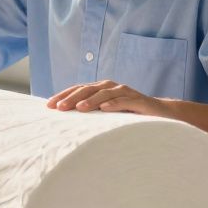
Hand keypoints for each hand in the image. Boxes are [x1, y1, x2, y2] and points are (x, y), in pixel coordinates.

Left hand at [46, 80, 169, 115]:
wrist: (159, 113)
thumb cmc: (127, 115)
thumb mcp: (105, 113)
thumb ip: (89, 112)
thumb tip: (64, 120)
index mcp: (100, 88)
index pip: (77, 89)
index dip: (63, 95)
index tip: (49, 106)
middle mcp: (110, 87)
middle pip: (87, 89)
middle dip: (72, 98)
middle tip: (59, 108)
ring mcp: (124, 92)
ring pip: (104, 94)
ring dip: (91, 100)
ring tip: (79, 108)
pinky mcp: (137, 100)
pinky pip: (124, 101)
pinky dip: (114, 104)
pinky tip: (105, 109)